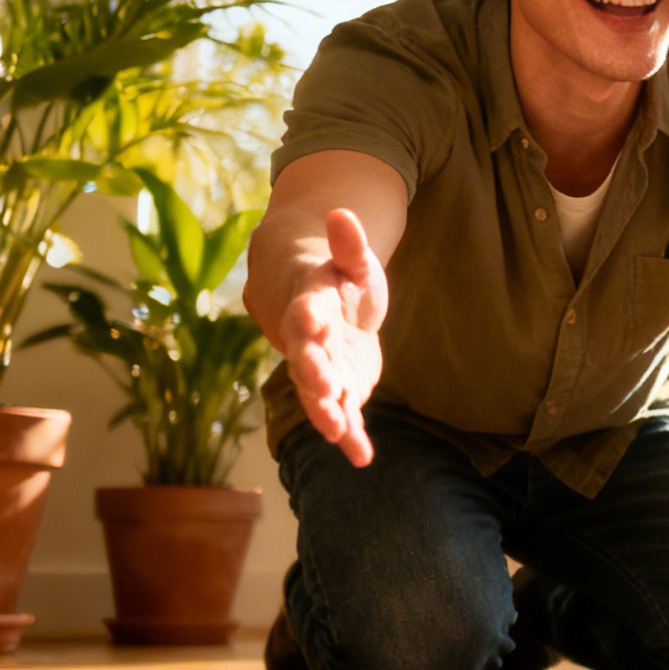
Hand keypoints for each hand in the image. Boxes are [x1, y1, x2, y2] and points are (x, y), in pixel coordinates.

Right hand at [280, 209, 388, 467]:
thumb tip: (342, 212)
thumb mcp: (353, 261)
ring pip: (321, 395)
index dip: (307, 318)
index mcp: (312, 306)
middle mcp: (311, 345)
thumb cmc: (341, 282)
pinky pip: (345, 417)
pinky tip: (362, 457)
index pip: (306, 312)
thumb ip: (349, 244)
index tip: (310, 322)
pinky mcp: (342, 392)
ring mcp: (324, 372)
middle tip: (324, 390)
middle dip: (314, 376)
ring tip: (338, 432)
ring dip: (328, 413)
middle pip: (308, 362)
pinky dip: (352, 438)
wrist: (324, 311)